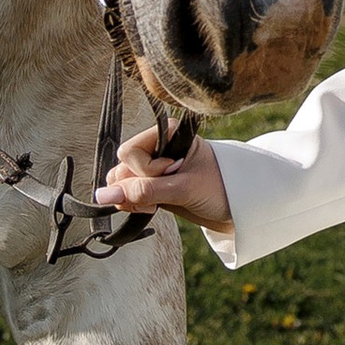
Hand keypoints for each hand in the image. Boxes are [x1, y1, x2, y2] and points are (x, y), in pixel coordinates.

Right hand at [95, 124, 231, 237]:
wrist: (239, 208)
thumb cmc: (220, 188)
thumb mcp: (183, 189)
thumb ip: (145, 191)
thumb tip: (104, 194)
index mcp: (167, 135)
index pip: (130, 151)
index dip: (144, 170)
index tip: (171, 175)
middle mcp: (157, 149)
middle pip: (122, 166)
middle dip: (134, 187)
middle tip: (156, 201)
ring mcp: (154, 169)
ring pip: (122, 181)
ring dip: (131, 198)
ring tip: (154, 208)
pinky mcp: (153, 186)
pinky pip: (129, 193)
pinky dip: (132, 203)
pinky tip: (148, 210)